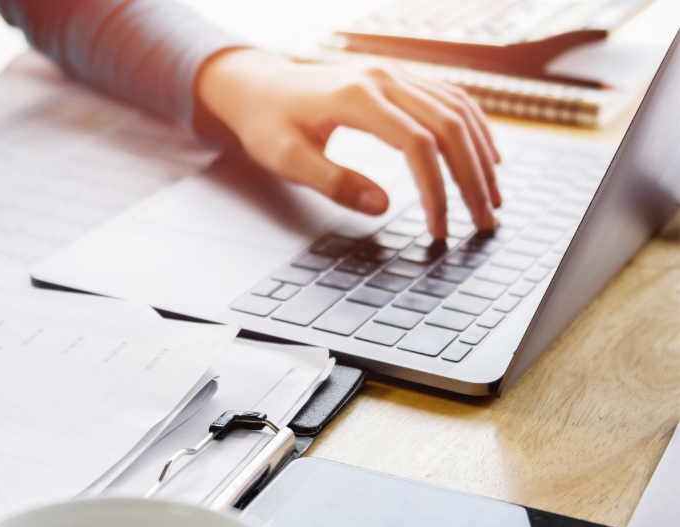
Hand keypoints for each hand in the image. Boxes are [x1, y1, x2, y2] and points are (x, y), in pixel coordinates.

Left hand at [195, 48, 500, 238]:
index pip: (416, 144)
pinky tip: (486, 155)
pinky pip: (450, 99)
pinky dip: (474, 128)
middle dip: (471, 178)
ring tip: (492, 197)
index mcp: (355, 99)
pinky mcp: (399, 80)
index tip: (439, 227)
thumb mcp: (286, 159)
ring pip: (456, 111)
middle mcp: (383, 79)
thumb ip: (333, 182)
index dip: (435, 189)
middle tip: (483, 220)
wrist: (259, 87)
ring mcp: (395, 75)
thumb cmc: (268, 123)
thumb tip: (381, 206)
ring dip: (481, 155)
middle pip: (448, 126)